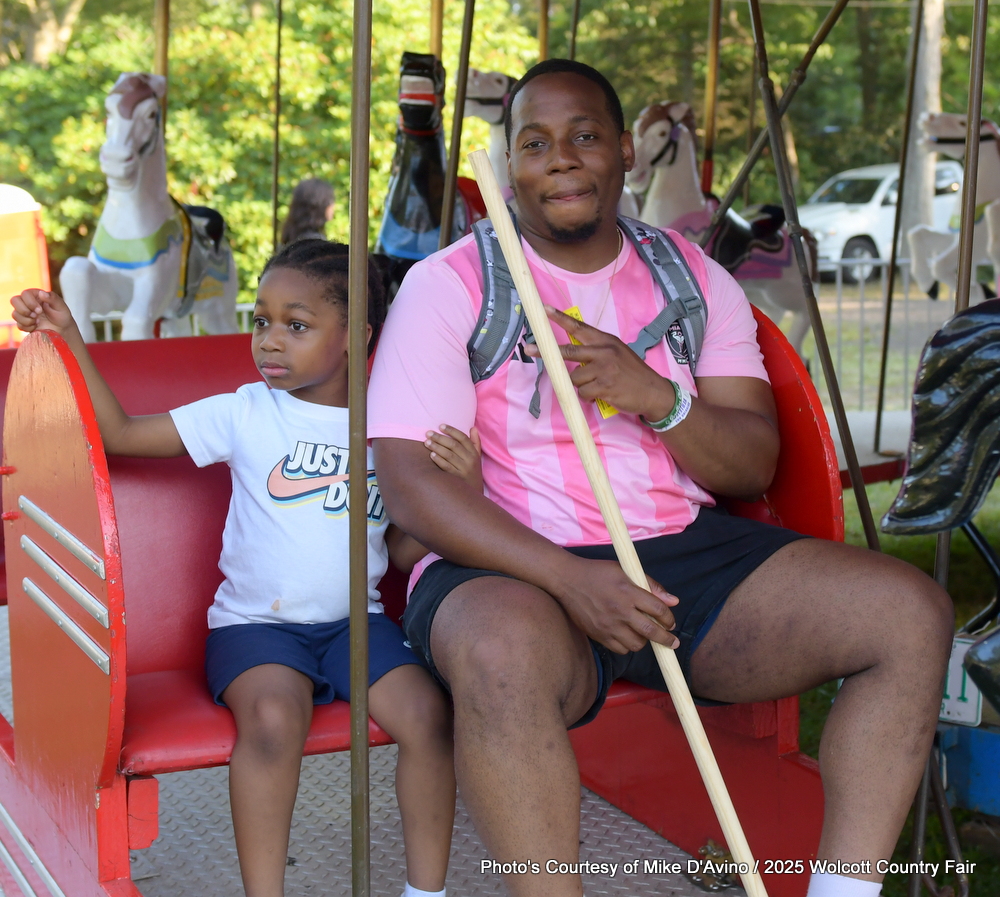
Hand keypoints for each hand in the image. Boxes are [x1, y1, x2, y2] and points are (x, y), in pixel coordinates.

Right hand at [11, 289, 77, 336]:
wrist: (62, 329)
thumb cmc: (62, 315)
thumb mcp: (61, 306)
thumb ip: (53, 298)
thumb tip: (41, 292)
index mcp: (36, 295)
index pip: (24, 294)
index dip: (30, 303)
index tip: (40, 310)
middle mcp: (27, 302)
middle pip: (14, 300)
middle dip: (25, 310)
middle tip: (36, 316)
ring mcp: (24, 313)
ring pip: (14, 314)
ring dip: (27, 320)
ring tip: (38, 322)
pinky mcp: (23, 323)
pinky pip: (19, 325)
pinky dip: (28, 328)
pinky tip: (36, 327)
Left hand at [426, 425, 482, 490]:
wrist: (473, 493)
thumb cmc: (473, 472)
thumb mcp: (477, 457)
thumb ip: (475, 442)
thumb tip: (473, 428)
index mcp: (474, 453)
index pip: (463, 438)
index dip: (452, 430)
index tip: (441, 426)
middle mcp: (470, 460)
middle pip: (454, 445)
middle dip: (440, 438)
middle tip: (428, 433)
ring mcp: (464, 469)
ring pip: (449, 455)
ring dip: (437, 447)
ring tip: (427, 442)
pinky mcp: (457, 478)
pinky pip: (447, 467)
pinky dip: (439, 460)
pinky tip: (431, 455)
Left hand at [524, 306, 676, 420]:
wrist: (653, 391)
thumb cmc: (632, 373)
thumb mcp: (617, 353)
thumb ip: (597, 350)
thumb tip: (571, 355)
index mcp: (605, 341)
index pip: (579, 327)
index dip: (560, 318)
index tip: (544, 310)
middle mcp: (604, 352)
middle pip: (568, 351)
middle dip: (546, 352)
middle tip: (528, 349)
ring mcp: (604, 369)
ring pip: (574, 378)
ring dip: (580, 386)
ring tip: (596, 387)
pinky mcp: (604, 386)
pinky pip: (583, 393)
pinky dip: (588, 397)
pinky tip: (601, 395)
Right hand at [552, 554, 678, 654]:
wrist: (567, 580)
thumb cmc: (598, 572)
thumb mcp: (625, 571)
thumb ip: (650, 586)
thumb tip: (674, 601)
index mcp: (628, 591)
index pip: (658, 609)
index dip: (669, 618)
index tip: (671, 622)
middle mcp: (619, 610)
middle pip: (651, 631)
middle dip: (666, 639)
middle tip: (672, 643)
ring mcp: (608, 625)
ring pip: (636, 644)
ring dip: (644, 641)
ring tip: (643, 634)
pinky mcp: (598, 634)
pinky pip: (620, 649)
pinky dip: (627, 645)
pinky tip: (627, 636)